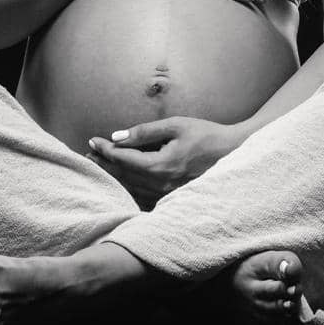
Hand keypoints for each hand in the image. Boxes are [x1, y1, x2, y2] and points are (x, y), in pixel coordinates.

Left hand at [86, 116, 248, 208]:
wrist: (234, 154)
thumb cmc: (207, 136)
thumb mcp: (176, 126)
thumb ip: (144, 132)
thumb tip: (117, 137)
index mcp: (160, 165)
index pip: (123, 159)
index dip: (105, 150)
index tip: (92, 141)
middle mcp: (161, 185)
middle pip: (123, 175)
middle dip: (104, 163)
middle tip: (89, 153)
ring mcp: (167, 195)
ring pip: (131, 188)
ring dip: (113, 176)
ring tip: (99, 165)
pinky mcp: (173, 199)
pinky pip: (144, 196)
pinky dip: (128, 188)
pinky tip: (121, 183)